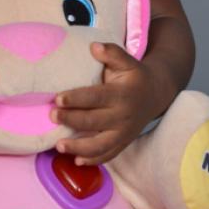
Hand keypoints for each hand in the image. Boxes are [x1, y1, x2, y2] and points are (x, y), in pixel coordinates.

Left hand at [52, 42, 159, 165]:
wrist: (156, 94)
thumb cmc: (134, 75)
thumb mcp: (127, 60)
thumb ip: (112, 53)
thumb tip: (94, 47)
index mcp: (122, 95)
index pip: (96, 98)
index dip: (77, 99)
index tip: (58, 98)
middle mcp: (123, 116)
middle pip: (94, 122)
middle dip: (71, 120)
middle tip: (52, 116)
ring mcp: (124, 133)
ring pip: (101, 145)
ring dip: (79, 148)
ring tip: (59, 146)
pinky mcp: (123, 142)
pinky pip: (108, 155)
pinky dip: (93, 160)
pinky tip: (76, 161)